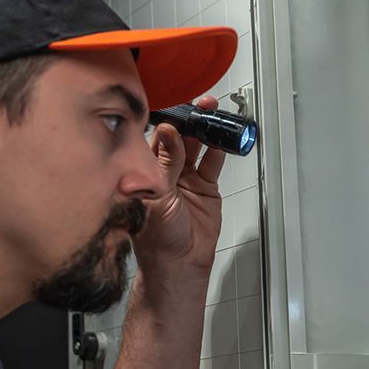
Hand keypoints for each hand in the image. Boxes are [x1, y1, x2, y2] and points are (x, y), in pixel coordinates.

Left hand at [134, 96, 225, 280]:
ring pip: (197, 145)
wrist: (179, 263)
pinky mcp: (204, 187)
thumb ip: (165, 163)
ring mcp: (185, 178)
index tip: (177, 105)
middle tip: (200, 105)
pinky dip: (219, 148)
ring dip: (205, 130)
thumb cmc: (156, 237)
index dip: (167, 120)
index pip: (155, 137)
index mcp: (145, 170)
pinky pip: (213, 162)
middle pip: (179, 137)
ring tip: (213, 114)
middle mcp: (165, 171)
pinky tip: (224, 136)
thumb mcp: (157, 195)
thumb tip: (166, 132)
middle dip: (189, 119)